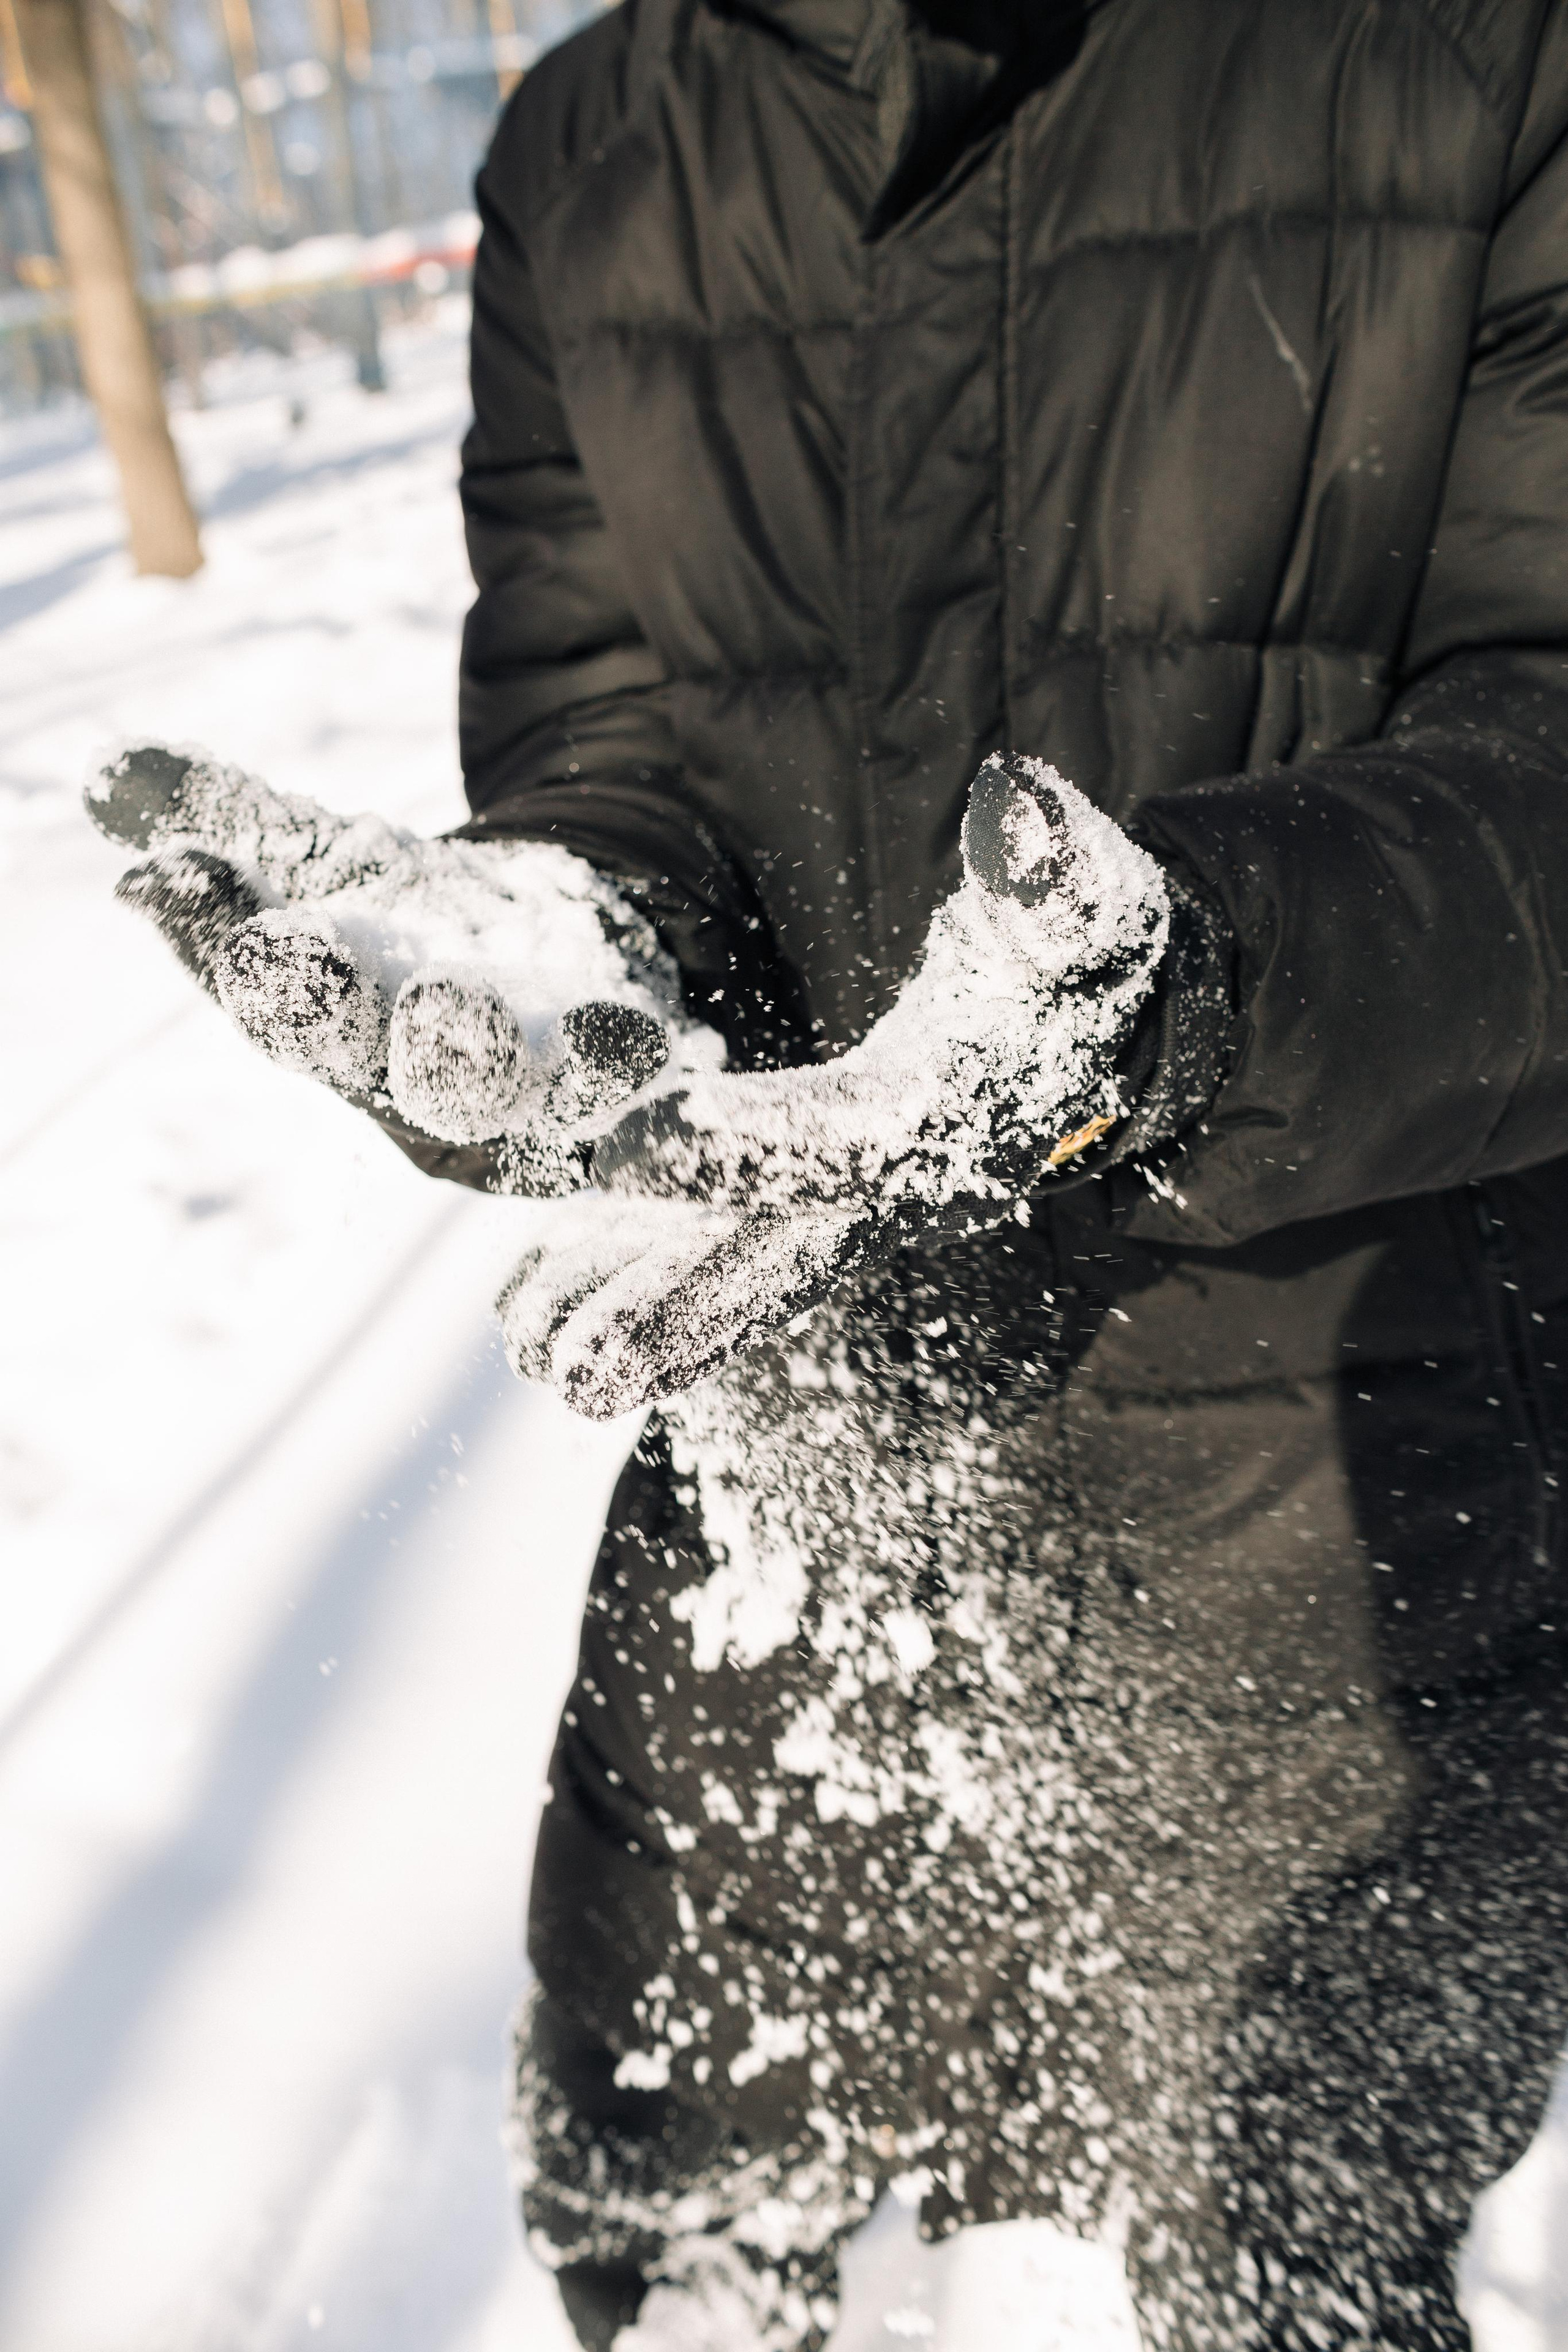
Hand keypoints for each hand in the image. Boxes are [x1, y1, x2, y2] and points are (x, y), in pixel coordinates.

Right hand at [88, 744, 721, 1194]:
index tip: (187, 866)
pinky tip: (729, 1126)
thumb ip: (230, 821)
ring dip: (555, 1065)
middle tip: (339, 960)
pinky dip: (701, 1135)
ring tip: (584, 1026)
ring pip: (537, 1096)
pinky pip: (673, 1136)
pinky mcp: (641, 1111)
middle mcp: (429, 1096)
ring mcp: (541, 1111)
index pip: (270, 989)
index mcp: (337, 1033)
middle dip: (379, 1016)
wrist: (552, 956)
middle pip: (392, 1058)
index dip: (222, 933)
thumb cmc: (409, 925)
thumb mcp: (325, 862)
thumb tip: (108, 773)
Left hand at [498, 755, 1171, 1413]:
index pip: (842, 1144)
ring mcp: (845, 1219)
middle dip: (678, 1310)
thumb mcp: (1087, 907)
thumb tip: (1019, 810)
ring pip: (732, 1284)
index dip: (744, 1147)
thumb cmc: (1067, 964)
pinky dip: (635, 1293)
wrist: (1075, 1035)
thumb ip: (1059, 878)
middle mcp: (895, 1196)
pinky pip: (713, 1269)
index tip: (629, 1141)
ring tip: (538, 1360)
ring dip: (635, 1325)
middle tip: (574, 1362)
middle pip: (778, 1262)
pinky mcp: (802, 1218)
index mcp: (946, 1116)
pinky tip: (539, 1318)